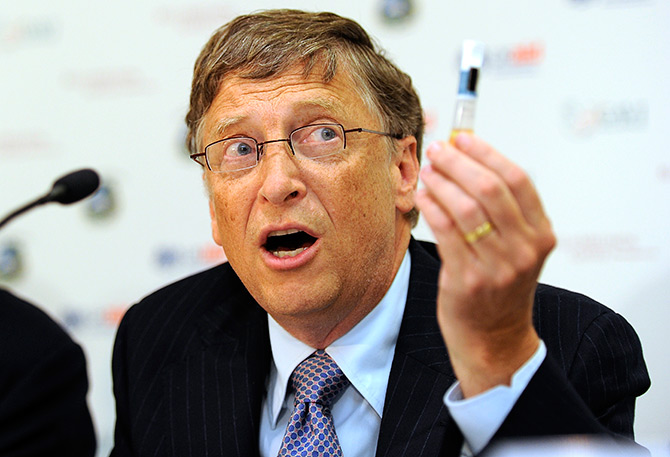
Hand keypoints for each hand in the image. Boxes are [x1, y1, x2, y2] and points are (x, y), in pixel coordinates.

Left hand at [414, 133, 555, 396]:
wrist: (495, 337)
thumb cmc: (500, 286)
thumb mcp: (517, 247)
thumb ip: (503, 209)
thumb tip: (468, 158)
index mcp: (541, 234)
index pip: (517, 179)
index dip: (487, 153)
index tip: (463, 138)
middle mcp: (524, 249)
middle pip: (490, 189)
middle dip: (459, 162)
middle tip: (437, 150)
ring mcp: (497, 267)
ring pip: (465, 208)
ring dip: (441, 182)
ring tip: (428, 172)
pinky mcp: (468, 280)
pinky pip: (446, 231)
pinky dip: (432, 207)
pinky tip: (423, 196)